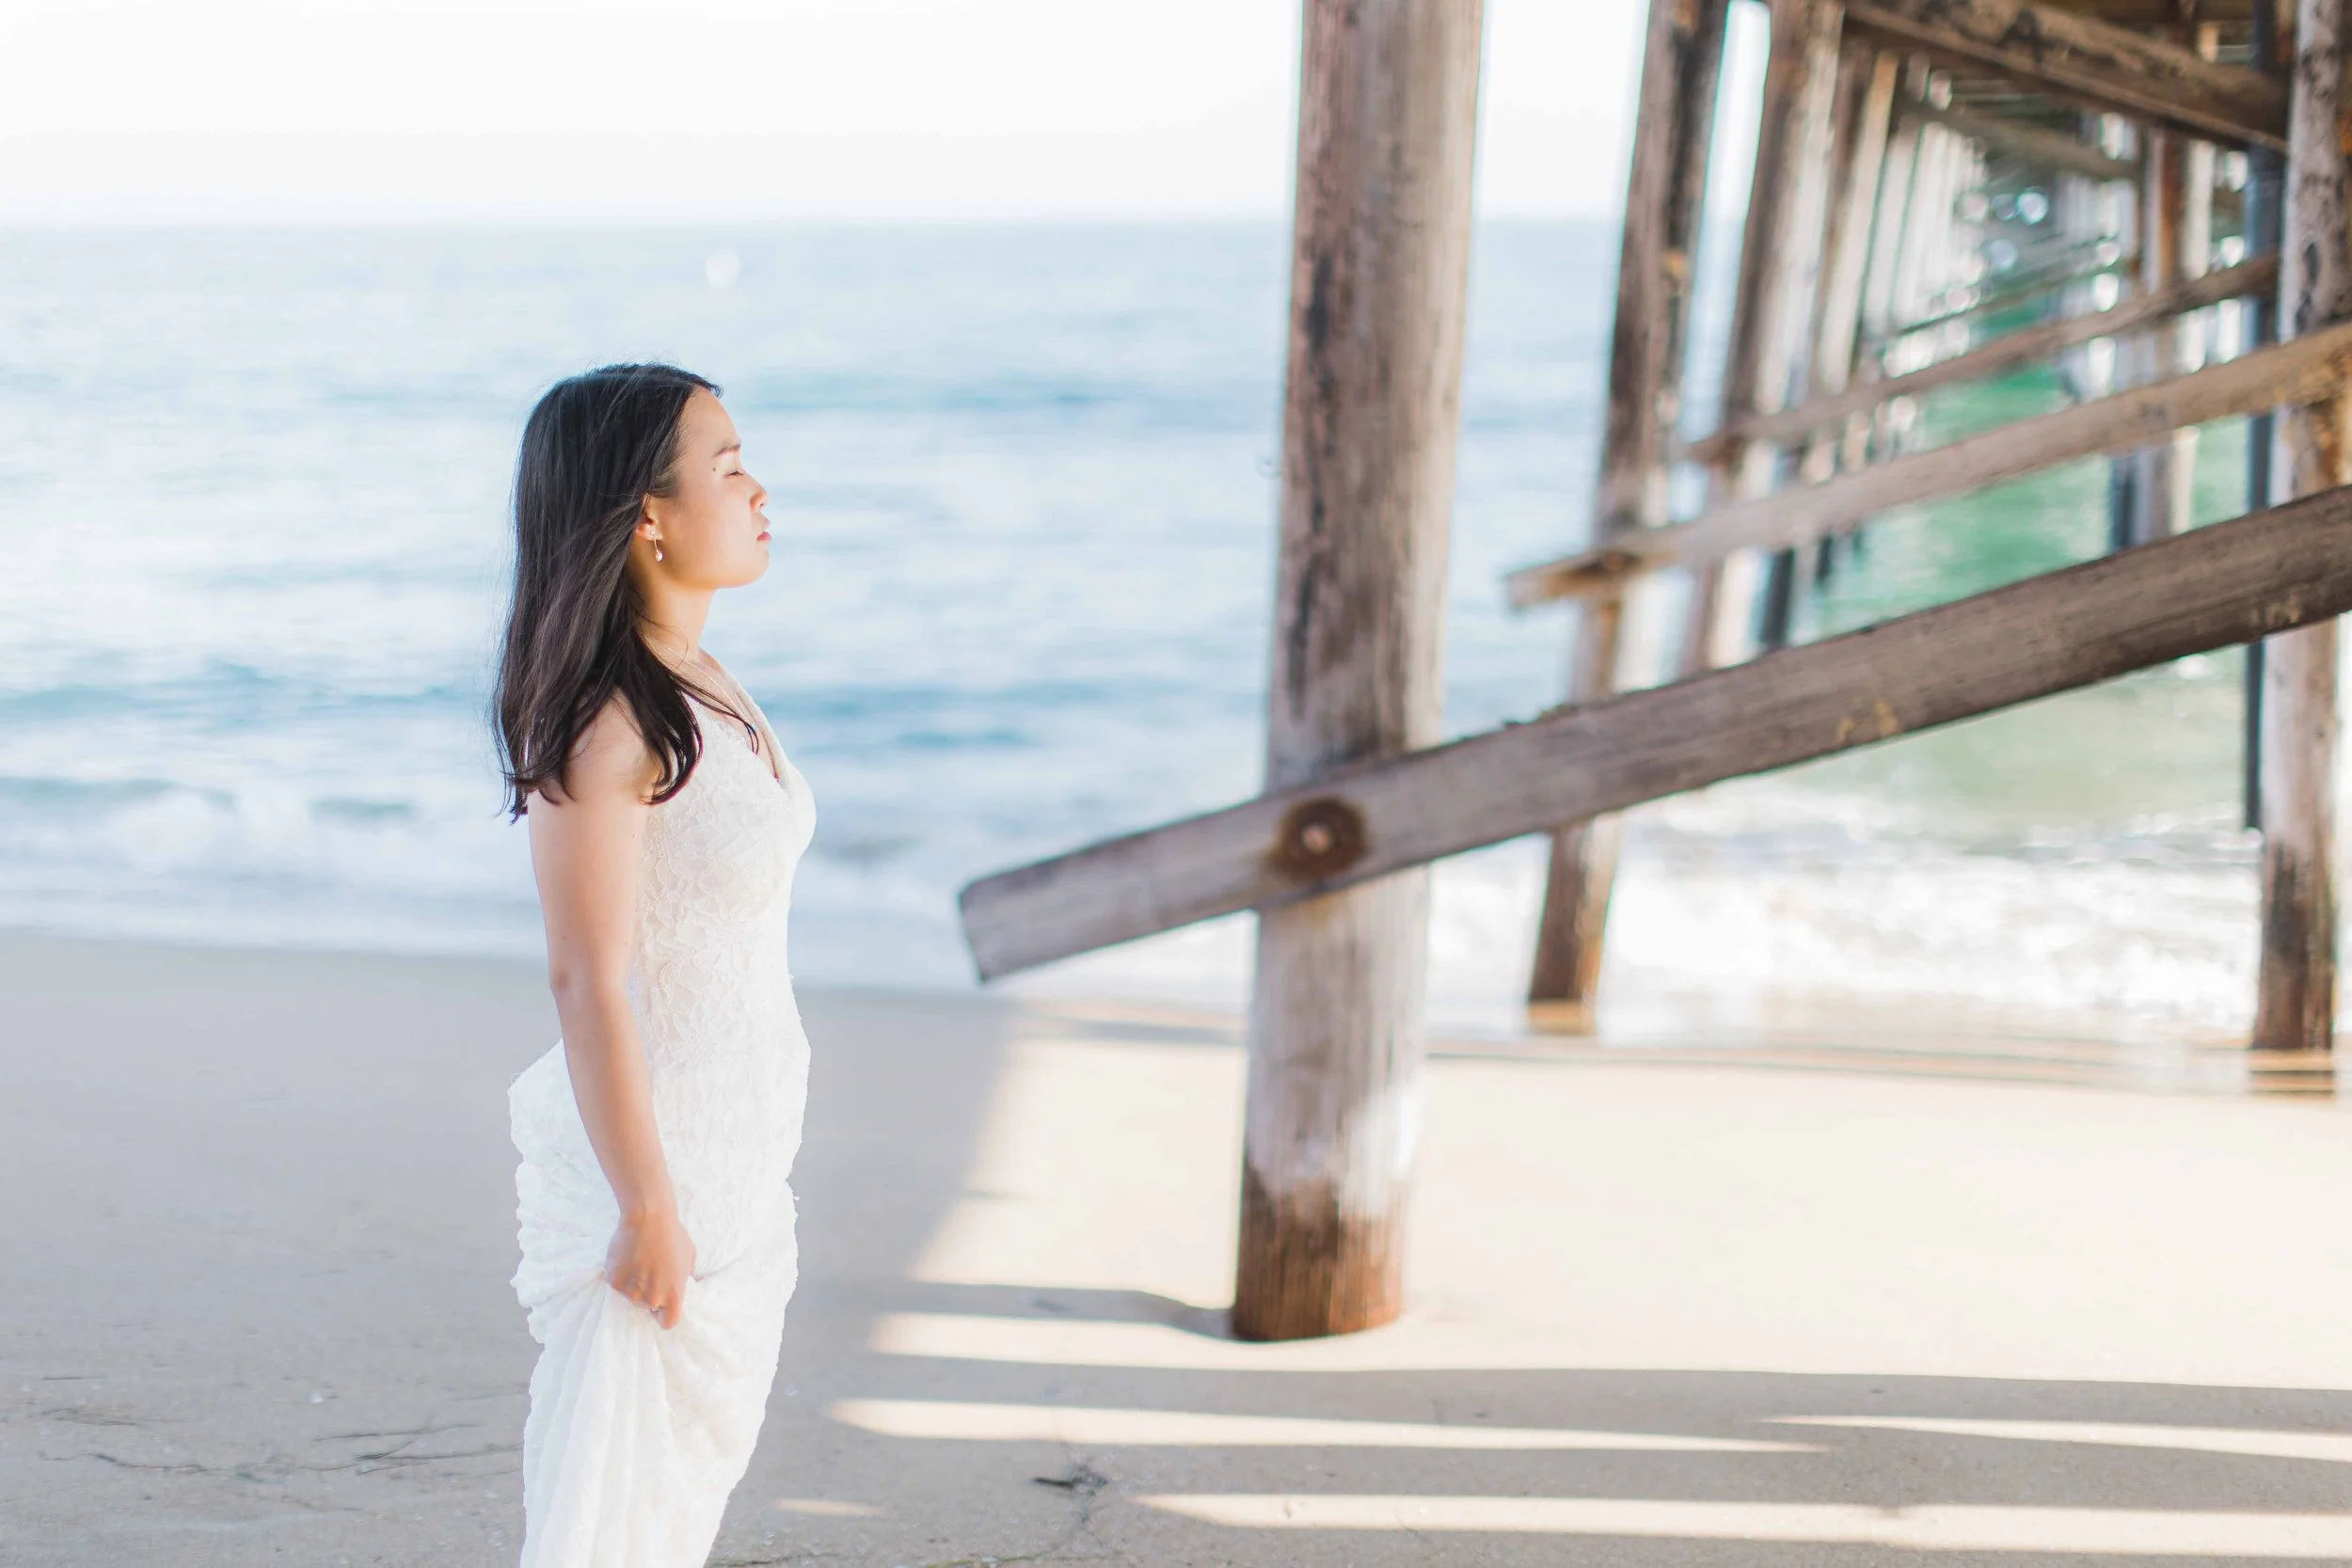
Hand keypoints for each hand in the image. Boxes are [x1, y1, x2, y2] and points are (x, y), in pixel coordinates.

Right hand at [606, 1206, 696, 1328]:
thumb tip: (684, 1284)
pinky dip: (621, 1274)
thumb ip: (685, 1276)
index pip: (669, 1322)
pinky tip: (627, 1257)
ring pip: (631, 1295)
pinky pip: (618, 1284)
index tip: (662, 1304)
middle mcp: (652, 1298)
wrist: (648, 1217)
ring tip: (639, 1260)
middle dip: (649, 1291)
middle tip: (650, 1269)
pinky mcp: (615, 1282)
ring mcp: (631, 1291)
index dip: (665, 1314)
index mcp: (673, 1294)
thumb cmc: (672, 1234)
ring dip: (634, 1283)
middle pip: (648, 1305)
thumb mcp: (690, 1255)